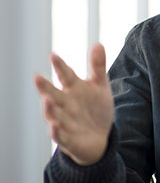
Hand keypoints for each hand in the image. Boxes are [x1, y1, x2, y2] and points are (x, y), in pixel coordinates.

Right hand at [34, 44, 113, 165]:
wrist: (100, 137)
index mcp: (73, 89)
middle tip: (37, 77)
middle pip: (53, 94)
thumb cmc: (96, 109)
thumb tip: (98, 43)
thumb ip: (97, 66)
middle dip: (45, 87)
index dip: (60, 66)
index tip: (53, 55)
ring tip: (47, 99)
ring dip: (49, 108)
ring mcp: (64, 121)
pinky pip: (60, 135)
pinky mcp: (68, 139)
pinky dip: (56, 131)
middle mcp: (65, 104)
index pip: (65, 75)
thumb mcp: (100, 86)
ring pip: (53, 114)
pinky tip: (54, 126)